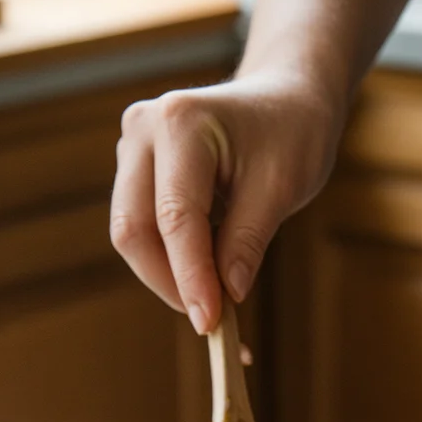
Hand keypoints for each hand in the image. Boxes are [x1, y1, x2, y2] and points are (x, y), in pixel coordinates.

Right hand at [110, 73, 339, 333]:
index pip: (175, 216)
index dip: (190, 276)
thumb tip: (226, 295)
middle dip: (170, 282)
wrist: (283, 100)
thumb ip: (248, 241)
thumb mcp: (281, 187)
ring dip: (169, 276)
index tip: (211, 322)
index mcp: (180, 122)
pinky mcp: (135, 172)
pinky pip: (142, 230)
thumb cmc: (290, 134)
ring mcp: (132, 150)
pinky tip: (206, 279)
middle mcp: (142, 130)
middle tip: (212, 319)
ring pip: (132, 235)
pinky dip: (171, 262)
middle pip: (133, 230)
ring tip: (216, 300)